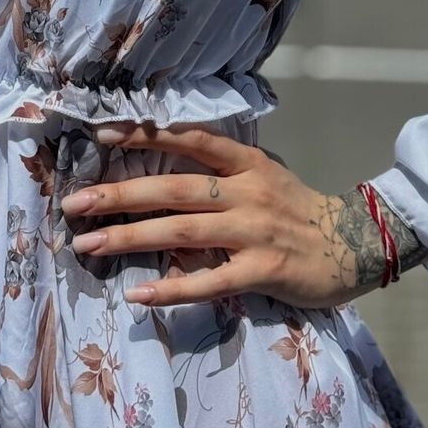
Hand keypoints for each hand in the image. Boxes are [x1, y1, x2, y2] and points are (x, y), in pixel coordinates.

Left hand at [58, 119, 419, 309]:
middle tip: (75, 203)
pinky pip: (208, 281)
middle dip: (119, 195)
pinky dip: (171, 288)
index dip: (145, 134)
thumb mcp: (262, 176)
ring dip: (130, 238)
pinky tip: (138, 294)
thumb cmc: (296, 209)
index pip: (189, 139)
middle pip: (173, 189)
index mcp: (246, 162)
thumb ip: (221, 173)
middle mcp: (246, 191)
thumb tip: (164, 171)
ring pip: (181, 231)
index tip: (101, 135)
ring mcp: (253, 230)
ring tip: (89, 245)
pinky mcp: (262, 269)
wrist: (352, 245)